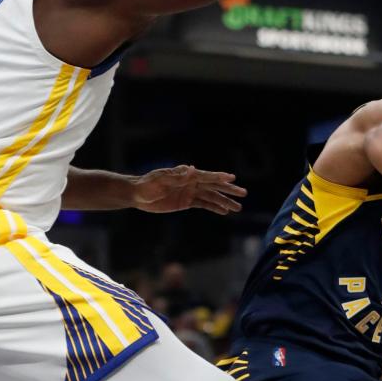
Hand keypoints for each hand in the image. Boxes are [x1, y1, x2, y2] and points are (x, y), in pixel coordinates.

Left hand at [131, 165, 246, 214]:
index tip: (233, 178)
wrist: (137, 194)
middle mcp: (191, 182)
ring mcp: (190, 192)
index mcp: (187, 174)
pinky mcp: (186, 202)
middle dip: (229, 190)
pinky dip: (214, 207)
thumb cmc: (147, 184)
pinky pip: (204, 204)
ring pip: (211, 197)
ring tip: (238, 208)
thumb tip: (192, 169)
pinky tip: (224, 212)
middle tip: (244, 193)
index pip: (207, 176)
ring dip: (225, 201)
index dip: (220, 177)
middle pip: (214, 186)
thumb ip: (176, 176)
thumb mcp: (160, 180)